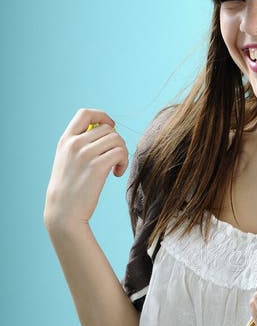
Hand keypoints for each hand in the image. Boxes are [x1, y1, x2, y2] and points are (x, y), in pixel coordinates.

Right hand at [44, 108, 128, 231]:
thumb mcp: (66, 161)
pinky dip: (123, 162)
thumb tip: (104, 132)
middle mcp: (74, 144)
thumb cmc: (68, 190)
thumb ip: (79, 146)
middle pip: (107, 129)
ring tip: (116, 167)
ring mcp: (85, 154)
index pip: (84, 113)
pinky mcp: (97, 167)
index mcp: (65, 140)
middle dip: (116, 142)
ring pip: (117, 139)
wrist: (63, 212)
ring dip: (122, 152)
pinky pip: (120, 152)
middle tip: (114, 159)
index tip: (110, 127)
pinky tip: (116, 173)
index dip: (102, 116)